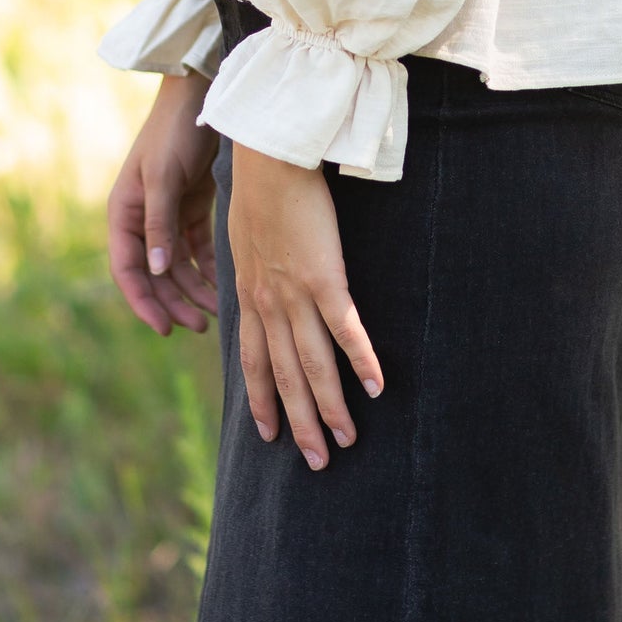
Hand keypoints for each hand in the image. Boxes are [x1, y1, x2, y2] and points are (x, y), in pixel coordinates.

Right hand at [108, 73, 219, 334]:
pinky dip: (206, 267)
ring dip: (193, 290)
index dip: (144, 301)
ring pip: (177, 265)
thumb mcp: (163, 178)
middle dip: (174, 302)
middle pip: (154, 274)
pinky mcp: (191, 206)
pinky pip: (196, 248)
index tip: (164, 329)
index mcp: (123, 212)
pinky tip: (222, 285)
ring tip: (216, 314)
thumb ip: (159, 224)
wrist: (200, 94)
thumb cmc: (173, 133)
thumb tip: (157, 271)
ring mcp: (167, 213)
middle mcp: (142, 218)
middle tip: (199, 327)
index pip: (128, 269)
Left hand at [229, 143, 384, 470]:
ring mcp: (296, 293)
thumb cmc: (259, 186)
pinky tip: (376, 386)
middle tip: (317, 460)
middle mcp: (269, 303)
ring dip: (330, 406)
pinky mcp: (324, 277)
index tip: (270, 434)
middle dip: (300, 422)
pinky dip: (360, 360)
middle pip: (285, 376)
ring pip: (313, 364)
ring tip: (346, 440)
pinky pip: (345, 329)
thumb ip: (254, 257)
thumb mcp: (245, 233)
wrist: (268, 160)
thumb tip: (260, 264)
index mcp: (250, 294)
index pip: (254, 361)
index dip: (263, 400)